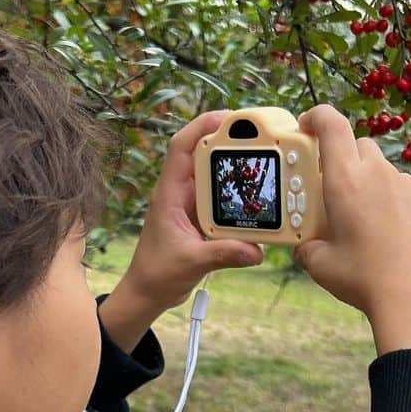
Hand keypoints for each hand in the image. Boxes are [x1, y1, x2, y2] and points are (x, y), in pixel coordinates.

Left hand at [115, 110, 264, 312]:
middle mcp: (179, 194)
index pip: (182, 147)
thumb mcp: (191, 262)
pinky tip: (257, 197)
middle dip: (227, 141)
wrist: (148, 293)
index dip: (202, 126)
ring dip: (235, 167)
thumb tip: (255, 250)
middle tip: (257, 137)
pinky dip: (237, 195)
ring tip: (262, 161)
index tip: (229, 117)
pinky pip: (221, 199)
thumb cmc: (157, 274)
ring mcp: (190, 206)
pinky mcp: (200, 219)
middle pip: (202, 154)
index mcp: (169, 194)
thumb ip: (223, 254)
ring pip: (214, 176)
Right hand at [293, 105, 410, 357]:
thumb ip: (308, 247)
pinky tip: (391, 236)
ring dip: (370, 185)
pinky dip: (393, 204)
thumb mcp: (320, 265)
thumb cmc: (363, 278)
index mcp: (346, 179)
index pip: (331, 124)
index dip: (317, 116)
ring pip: (384, 171)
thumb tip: (306, 246)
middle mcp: (378, 174)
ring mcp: (408, 186)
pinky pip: (405, 193)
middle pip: (360, 146)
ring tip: (365, 222)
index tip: (307, 125)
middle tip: (334, 189)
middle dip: (344, 158)